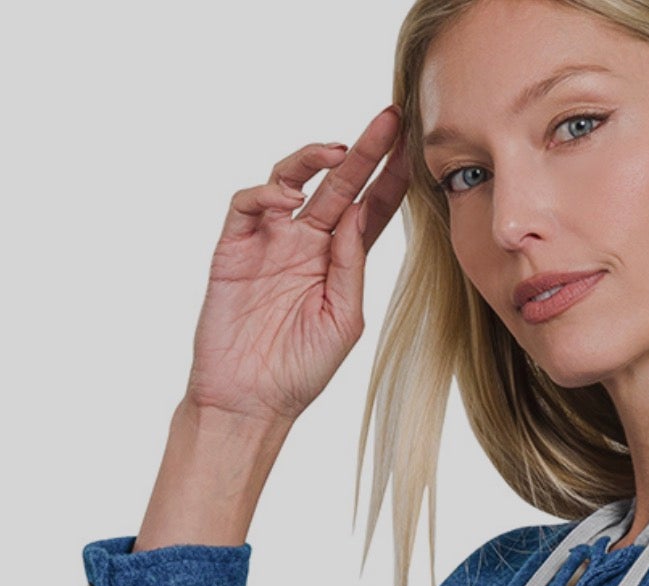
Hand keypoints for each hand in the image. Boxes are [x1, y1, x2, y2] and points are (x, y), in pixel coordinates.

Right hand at [184, 105, 410, 427]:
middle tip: (389, 120)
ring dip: (313, 159)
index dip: (390, 180)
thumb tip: (358, 214)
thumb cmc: (300, 371)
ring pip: (290, 180)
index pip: (370, 209)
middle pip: (338, 184)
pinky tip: (287, 197)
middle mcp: (305, 243)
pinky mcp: (233, 248)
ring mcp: (269, 242)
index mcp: (337, 262)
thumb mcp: (344, 320)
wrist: (250, 402)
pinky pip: (247, 204)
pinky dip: (265, 191)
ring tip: (337, 153)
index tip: (414, 150)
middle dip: (364, 151)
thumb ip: (352, 266)